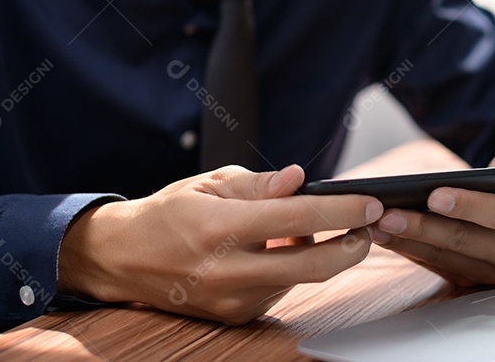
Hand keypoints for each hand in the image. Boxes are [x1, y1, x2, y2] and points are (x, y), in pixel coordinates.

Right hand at [58, 164, 381, 324]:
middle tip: (369, 225)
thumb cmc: (170, 212)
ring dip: (317, 252)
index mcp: (222, 226)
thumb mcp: (212, 182)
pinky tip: (276, 250)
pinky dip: (290, 267)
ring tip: (300, 227)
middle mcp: (228, 269)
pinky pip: (280, 290)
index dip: (344, 210)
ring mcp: (232, 299)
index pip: (300, 217)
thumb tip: (301, 179)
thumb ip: (262, 184)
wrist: (122, 258)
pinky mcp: (234, 316)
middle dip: (353, 245)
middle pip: (316, 266)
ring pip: (301, 278)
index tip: (372, 202)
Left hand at [367, 138, 494, 285]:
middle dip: (423, 226)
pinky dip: (407, 250)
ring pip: (444, 255)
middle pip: (463, 239)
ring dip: (407, 240)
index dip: (467, 204)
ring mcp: (488, 269)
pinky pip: (433, 264)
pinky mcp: (467, 277)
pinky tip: (384, 236)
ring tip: (376, 223)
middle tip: (389, 213)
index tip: (434, 194)